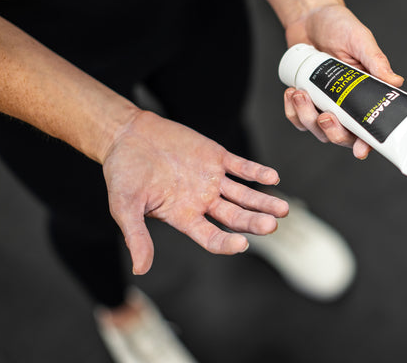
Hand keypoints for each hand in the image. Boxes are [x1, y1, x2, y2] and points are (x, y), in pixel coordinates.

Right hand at [102, 110, 287, 274]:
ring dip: (263, 201)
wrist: (128, 136)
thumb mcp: (124, 207)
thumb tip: (140, 269)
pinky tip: (272, 177)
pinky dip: (256, 171)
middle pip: (235, 217)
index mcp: (184, 217)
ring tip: (283, 209)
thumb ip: (136, 236)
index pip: (211, 236)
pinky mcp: (217, 157)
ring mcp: (212, 179)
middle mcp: (203, 202)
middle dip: (254, 222)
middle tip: (271, 225)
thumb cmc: (123, 174)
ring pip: (244, 194)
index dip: (226, 242)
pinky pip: (241, 167)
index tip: (242, 244)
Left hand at [283, 5, 403, 158]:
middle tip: (325, 116)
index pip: (371, 127)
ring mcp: (325, 105)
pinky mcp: (305, 101)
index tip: (361, 151)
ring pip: (317, 130)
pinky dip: (292, 111)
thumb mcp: (360, 40)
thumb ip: (376, 61)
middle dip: (332, 132)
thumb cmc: (341, 26)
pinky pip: (297, 119)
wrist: (311, 17)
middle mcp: (347, 105)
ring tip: (300, 93)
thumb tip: (396, 82)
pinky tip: (291, 93)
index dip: (367, 144)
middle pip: (342, 136)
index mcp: (367, 95)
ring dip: (307, 117)